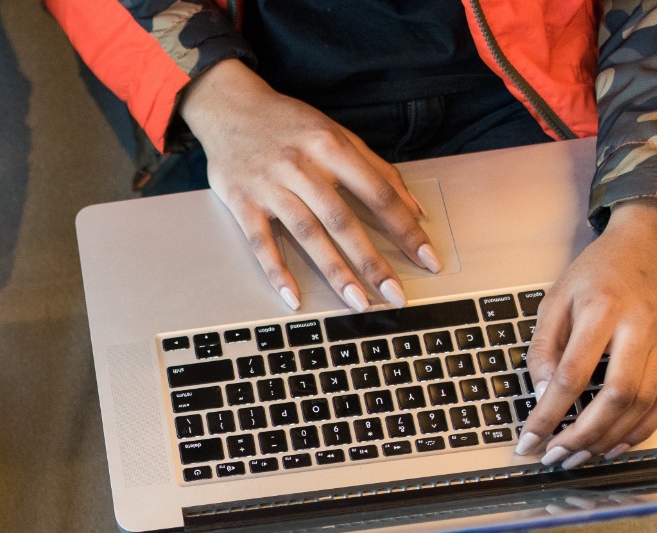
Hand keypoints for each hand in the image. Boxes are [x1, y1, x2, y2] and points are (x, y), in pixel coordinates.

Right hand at [178, 60, 439, 310]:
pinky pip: (261, 242)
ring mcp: (270, 186)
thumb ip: (375, 168)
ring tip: (358, 302)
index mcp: (331, 146)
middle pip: (343, 220)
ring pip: (307, 234)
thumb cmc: (288, 123)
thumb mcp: (336, 133)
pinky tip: (294, 297)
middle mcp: (302, 166)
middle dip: (373, 261)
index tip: (427, 257)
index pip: (378, 192)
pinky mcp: (242, 202)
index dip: (405, 227)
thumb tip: (414, 208)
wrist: (229, 106)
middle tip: (396, 295)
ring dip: (335, 271)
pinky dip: (277, 270)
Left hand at [516, 198, 656, 467]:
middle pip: (616, 397)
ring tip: (579, 457)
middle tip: (555, 458)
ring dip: (609, 440)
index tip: (529, 441)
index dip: (549, 415)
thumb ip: (544, 348)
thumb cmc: (598, 270)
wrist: (652, 241)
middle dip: (582, 436)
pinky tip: (616, 445)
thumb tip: (544, 395)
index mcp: (602, 309)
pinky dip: (642, 430)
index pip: (573, 375)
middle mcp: (640, 327)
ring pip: (643, 405)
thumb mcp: (556, 299)